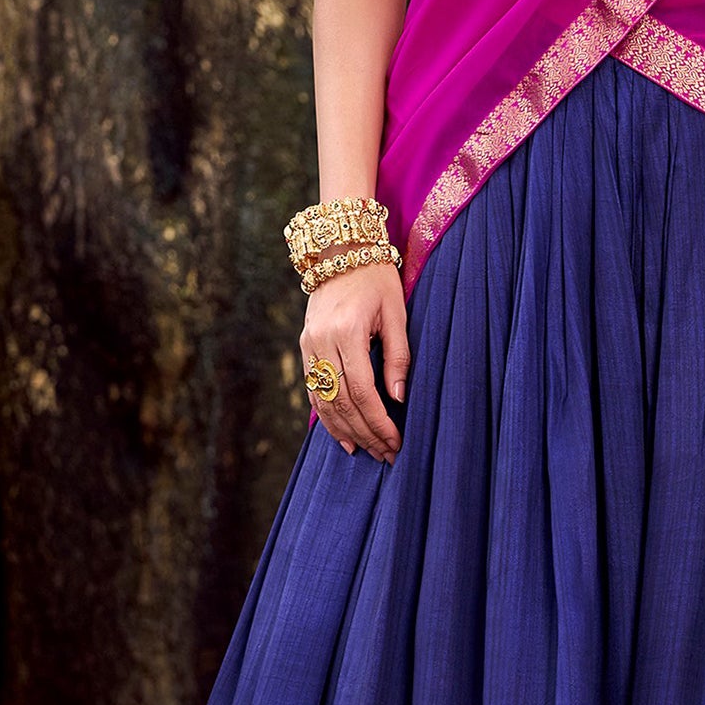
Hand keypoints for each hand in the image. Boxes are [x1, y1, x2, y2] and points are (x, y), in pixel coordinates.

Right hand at [300, 262, 408, 460]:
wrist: (340, 251)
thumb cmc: (377, 280)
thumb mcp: (396, 313)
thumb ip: (398, 357)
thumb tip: (398, 398)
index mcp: (346, 332)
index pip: (362, 391)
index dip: (379, 422)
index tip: (396, 441)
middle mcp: (322, 342)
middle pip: (342, 402)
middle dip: (366, 432)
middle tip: (387, 454)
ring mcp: (309, 345)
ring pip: (324, 401)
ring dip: (346, 431)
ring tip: (368, 452)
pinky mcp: (305, 347)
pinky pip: (314, 390)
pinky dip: (327, 416)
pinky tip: (342, 436)